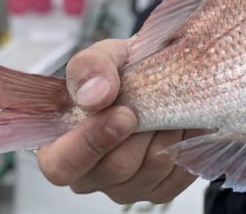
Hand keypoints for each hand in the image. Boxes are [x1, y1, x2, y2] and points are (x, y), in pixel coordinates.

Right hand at [35, 38, 196, 203]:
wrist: (161, 76)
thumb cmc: (121, 72)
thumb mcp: (103, 56)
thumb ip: (91, 67)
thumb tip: (95, 95)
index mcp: (59, 147)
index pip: (63, 164)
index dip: (92, 142)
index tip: (125, 113)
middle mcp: (89, 175)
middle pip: (116, 167)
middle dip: (142, 130)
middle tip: (158, 101)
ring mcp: (125, 187)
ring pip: (151, 168)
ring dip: (168, 131)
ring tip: (171, 105)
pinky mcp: (159, 189)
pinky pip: (178, 174)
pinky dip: (186, 142)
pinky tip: (183, 122)